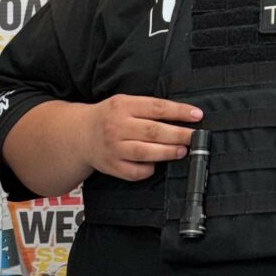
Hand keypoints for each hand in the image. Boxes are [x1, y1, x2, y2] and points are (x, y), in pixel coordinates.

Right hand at [83, 95, 202, 181]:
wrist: (79, 134)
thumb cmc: (108, 117)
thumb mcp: (124, 103)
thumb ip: (148, 108)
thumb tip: (181, 117)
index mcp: (122, 106)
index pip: (156, 108)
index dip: (179, 112)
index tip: (197, 115)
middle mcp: (116, 127)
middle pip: (153, 131)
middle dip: (178, 134)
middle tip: (194, 137)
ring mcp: (113, 148)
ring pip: (145, 152)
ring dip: (167, 152)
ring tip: (182, 151)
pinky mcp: (111, 166)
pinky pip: (134, 171)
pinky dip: (148, 169)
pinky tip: (156, 164)